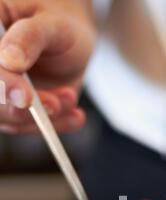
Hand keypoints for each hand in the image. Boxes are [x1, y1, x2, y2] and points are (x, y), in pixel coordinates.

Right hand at [0, 0, 95, 133]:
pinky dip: (55, 124)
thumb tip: (10, 61)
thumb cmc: (58, 22)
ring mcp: (1, 92)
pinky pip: (29, 127)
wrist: (70, 40)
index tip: (25, 97)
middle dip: (23, 110)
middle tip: (56, 104)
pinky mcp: (16, 110)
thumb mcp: (51, 23)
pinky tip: (75, 116)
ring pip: (10, 119)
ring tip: (70, 98)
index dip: (2, 85)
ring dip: (44, 117)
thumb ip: (30, 37)